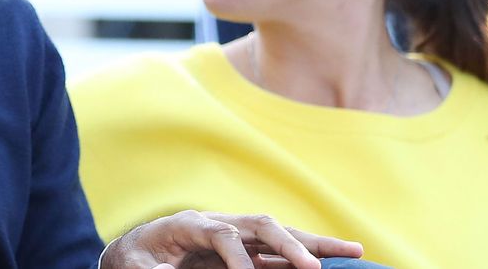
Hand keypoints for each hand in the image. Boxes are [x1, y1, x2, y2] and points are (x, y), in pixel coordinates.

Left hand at [99, 210, 363, 268]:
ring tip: (353, 249)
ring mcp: (233, 231)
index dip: (238, 259)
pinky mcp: (242, 247)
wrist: (133, 249)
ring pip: (278, 233)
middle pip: (260, 224)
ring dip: (313, 243)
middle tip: (315, 268)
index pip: (224, 236)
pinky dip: (303, 253)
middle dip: (291, 244)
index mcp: (191, 225)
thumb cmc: (134, 259)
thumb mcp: (137, 267)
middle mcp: (217, 222)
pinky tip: (332, 258)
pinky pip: (276, 250)